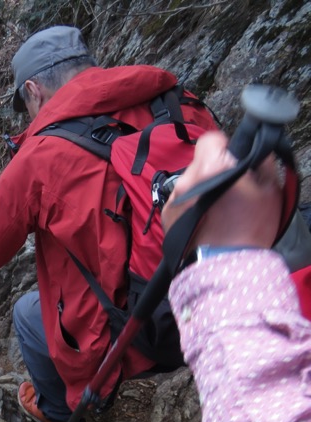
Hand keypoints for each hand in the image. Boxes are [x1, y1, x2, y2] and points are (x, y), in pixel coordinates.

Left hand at [161, 131, 281, 249]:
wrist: (224, 267)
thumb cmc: (249, 230)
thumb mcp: (269, 190)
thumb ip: (261, 163)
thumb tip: (254, 151)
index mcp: (211, 168)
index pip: (210, 139)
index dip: (223, 145)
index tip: (231, 155)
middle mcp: (186, 181)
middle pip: (199, 162)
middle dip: (215, 169)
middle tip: (230, 186)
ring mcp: (174, 199)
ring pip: (189, 182)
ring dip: (202, 187)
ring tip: (217, 208)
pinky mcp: (167, 215)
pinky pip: (181, 200)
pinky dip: (191, 205)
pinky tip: (204, 218)